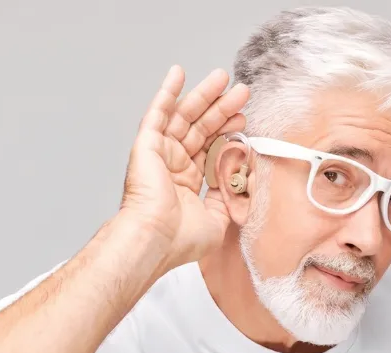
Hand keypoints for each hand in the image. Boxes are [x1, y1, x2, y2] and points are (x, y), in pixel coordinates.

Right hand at [120, 65, 249, 269]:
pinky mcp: (147, 145)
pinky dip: (167, 92)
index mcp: (186, 183)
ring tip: (223, 78)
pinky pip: (158, 113)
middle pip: (201, 128)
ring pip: (184, 116)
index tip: (244, 118)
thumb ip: (229, 198)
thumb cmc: (180, 240)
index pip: (210, 148)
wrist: (156, 240)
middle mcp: (172, 165)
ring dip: (203, 96)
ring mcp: (159, 154)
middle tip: (240, 91)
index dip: (227, 132)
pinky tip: (178, 73)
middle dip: (221, 108)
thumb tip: (238, 180)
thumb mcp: (218, 219)